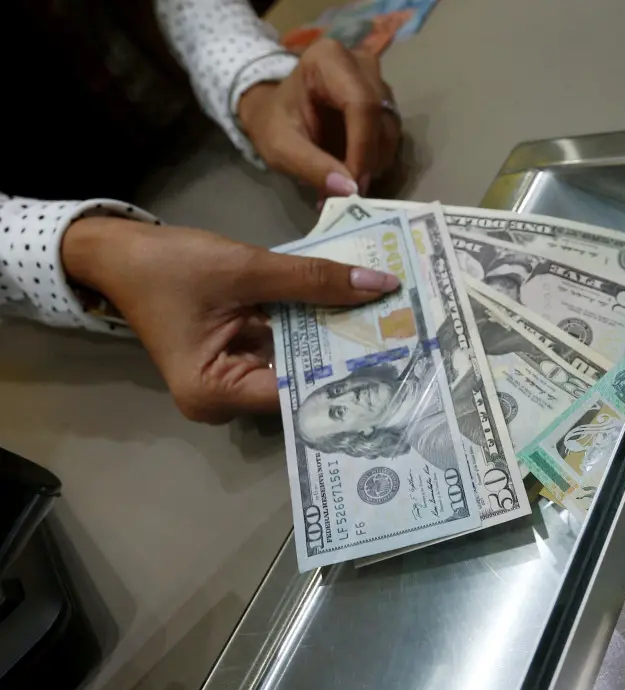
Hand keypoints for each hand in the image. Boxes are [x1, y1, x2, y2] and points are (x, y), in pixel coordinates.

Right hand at [62, 218, 398, 422]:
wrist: (118, 252)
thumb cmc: (169, 266)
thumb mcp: (245, 269)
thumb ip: (312, 280)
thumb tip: (379, 286)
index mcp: (216, 393)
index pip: (299, 392)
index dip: (348, 373)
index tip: (398, 356)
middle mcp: (226, 402)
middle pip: (302, 382)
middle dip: (349, 357)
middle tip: (408, 337)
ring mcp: (233, 384)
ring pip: (299, 364)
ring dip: (336, 340)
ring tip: (394, 324)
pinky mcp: (240, 361)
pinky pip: (287, 349)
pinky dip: (314, 329)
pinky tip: (355, 312)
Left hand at [237, 39, 400, 197]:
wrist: (274, 113)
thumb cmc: (273, 123)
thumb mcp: (280, 148)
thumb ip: (311, 167)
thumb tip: (349, 190)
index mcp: (328, 59)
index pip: (361, 104)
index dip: (363, 148)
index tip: (354, 185)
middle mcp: (361, 63)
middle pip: (380, 118)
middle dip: (369, 160)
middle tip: (350, 190)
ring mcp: (376, 81)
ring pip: (390, 129)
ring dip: (374, 162)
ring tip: (348, 182)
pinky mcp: (383, 100)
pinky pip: (390, 134)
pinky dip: (375, 158)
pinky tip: (354, 170)